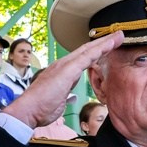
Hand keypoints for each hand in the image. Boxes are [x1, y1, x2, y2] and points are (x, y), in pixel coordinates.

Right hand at [2, 31, 122, 127]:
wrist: (27, 111)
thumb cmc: (40, 109)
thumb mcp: (59, 101)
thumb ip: (65, 95)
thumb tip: (70, 95)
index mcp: (62, 72)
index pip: (83, 59)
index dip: (96, 52)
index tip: (109, 47)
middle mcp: (63, 65)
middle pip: (87, 50)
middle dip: (103, 43)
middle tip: (118, 36)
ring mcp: (64, 66)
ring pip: (88, 50)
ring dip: (105, 42)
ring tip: (118, 36)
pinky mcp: (66, 70)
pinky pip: (87, 56)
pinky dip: (99, 48)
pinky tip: (110, 44)